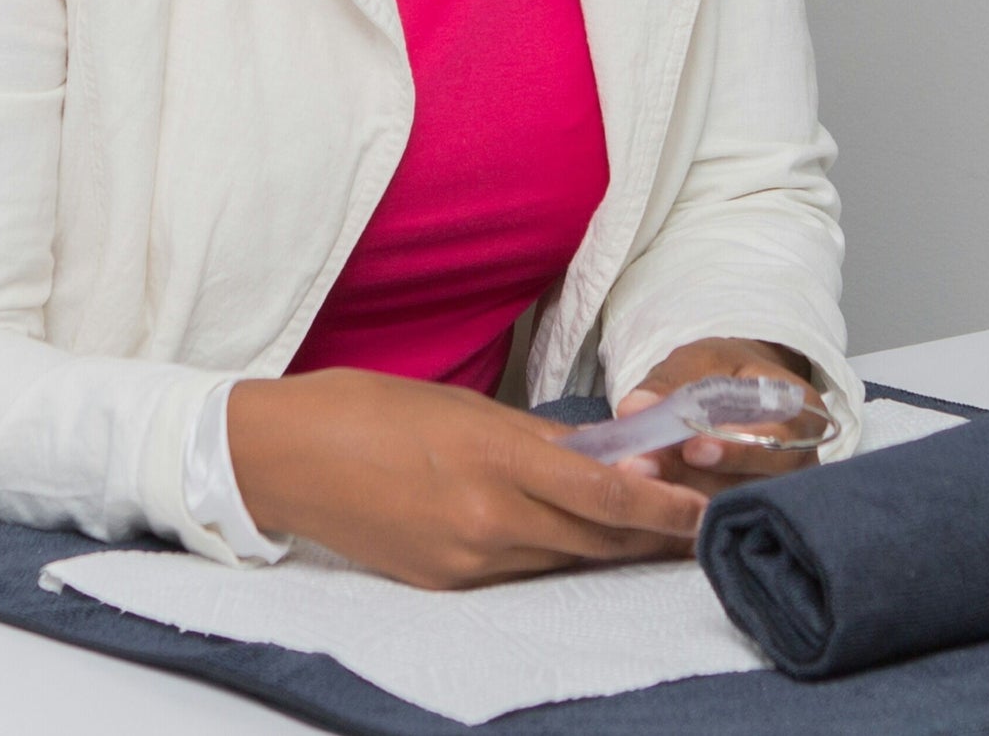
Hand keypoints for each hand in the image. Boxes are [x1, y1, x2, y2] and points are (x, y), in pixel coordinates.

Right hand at [225, 367, 704, 588]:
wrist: (283, 457)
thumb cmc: (369, 409)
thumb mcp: (466, 405)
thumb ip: (538, 438)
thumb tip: (601, 455)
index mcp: (495, 460)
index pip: (604, 495)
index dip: (663, 509)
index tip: (705, 509)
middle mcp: (486, 520)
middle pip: (594, 540)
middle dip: (649, 534)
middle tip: (694, 522)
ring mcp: (464, 560)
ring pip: (560, 559)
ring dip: (604, 545)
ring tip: (645, 529)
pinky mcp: (443, 583)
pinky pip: (516, 571)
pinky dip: (548, 552)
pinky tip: (563, 535)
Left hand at [611, 338, 826, 496]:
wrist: (738, 388)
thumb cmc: (725, 371)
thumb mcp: (701, 361)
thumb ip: (670, 383)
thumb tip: (634, 408)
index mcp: (801, 411)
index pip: (779, 438)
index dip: (737, 450)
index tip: (692, 450)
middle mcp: (800, 460)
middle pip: (757, 483)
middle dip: (697, 479)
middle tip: (645, 470)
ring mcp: (778, 494)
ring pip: (734, 507)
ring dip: (681, 497)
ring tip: (635, 482)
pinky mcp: (749, 514)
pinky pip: (718, 521)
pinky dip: (680, 512)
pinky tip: (645, 500)